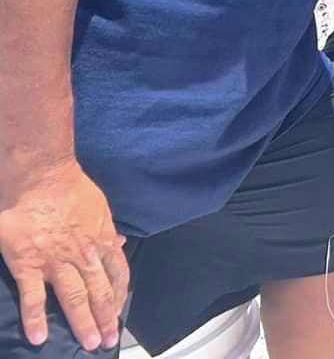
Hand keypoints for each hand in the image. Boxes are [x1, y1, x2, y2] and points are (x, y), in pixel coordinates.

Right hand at [0, 160, 128, 350]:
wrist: (41, 177)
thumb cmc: (70, 188)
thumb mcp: (99, 208)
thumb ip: (106, 231)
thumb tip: (118, 244)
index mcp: (102, 240)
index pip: (117, 274)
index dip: (119, 297)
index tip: (118, 314)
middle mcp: (84, 255)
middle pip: (99, 292)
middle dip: (106, 318)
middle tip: (107, 341)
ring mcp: (57, 262)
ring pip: (74, 298)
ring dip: (83, 323)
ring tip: (89, 344)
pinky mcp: (29, 264)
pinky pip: (33, 297)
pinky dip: (35, 319)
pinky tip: (39, 337)